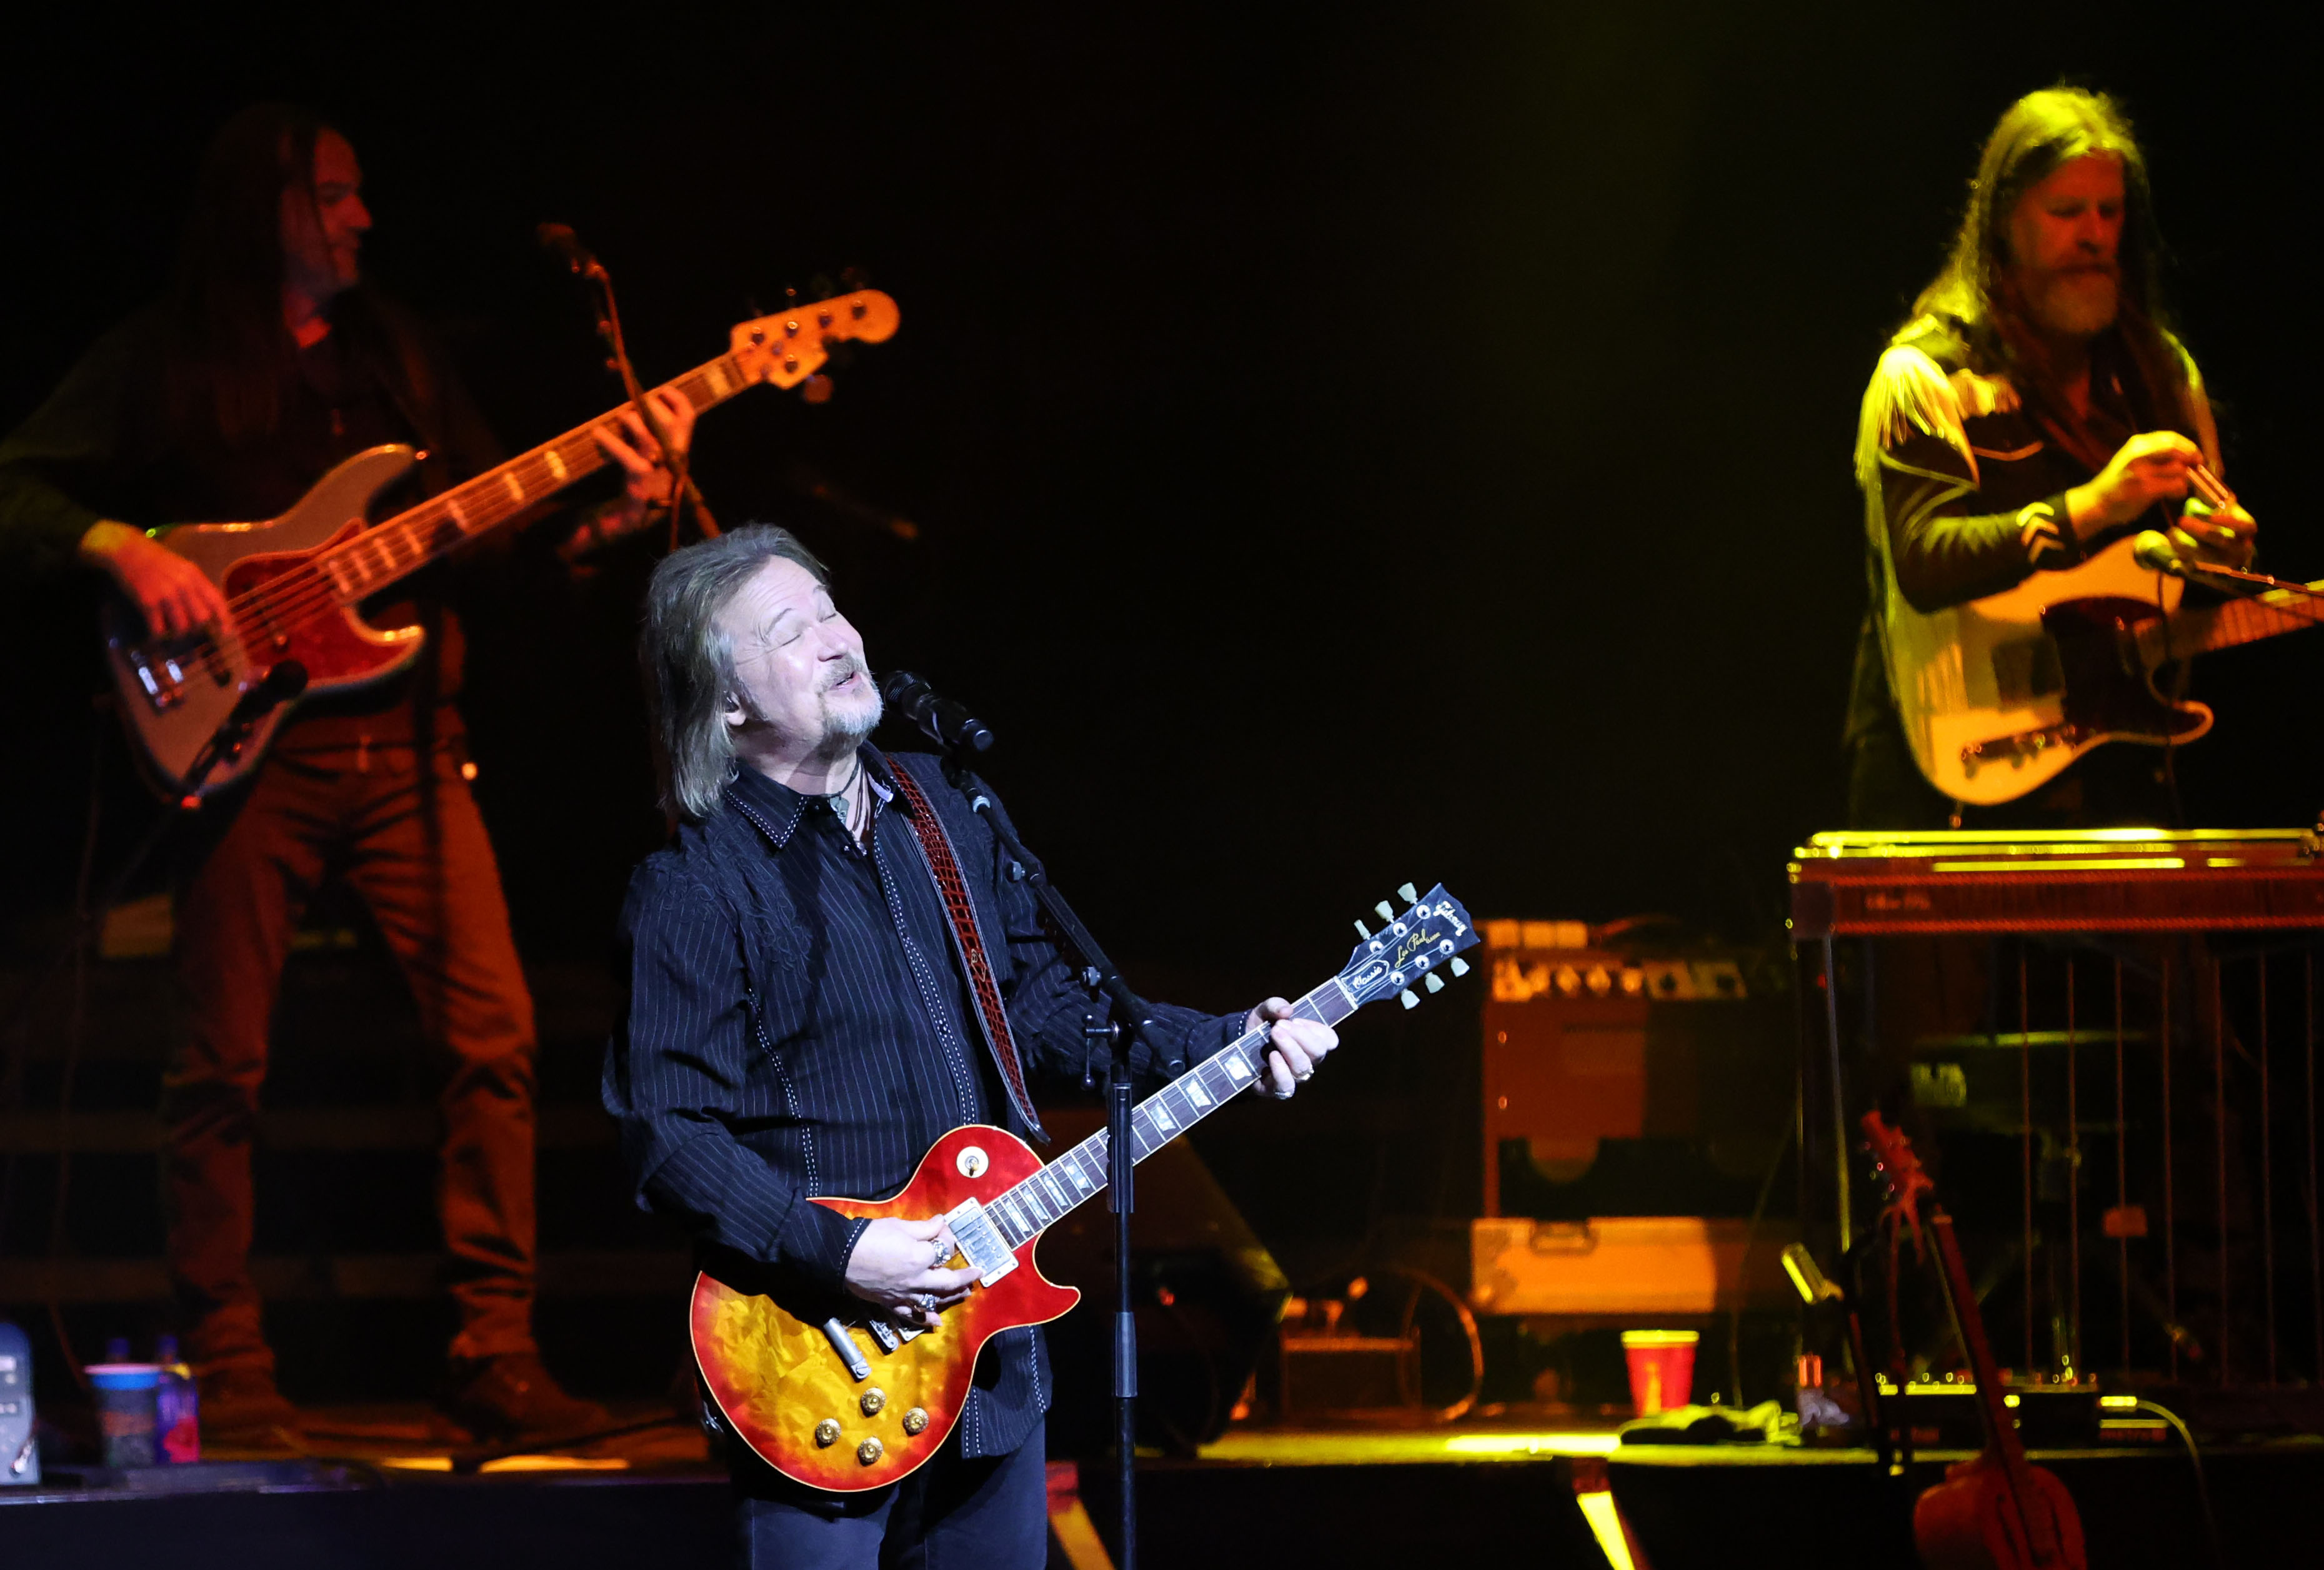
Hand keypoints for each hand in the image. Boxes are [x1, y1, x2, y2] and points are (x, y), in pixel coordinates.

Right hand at [78, 521, 228, 638]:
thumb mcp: (182, 568)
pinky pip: (159, 628)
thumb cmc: (156, 561)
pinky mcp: (148, 600)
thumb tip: (210, 612)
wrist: (126, 550)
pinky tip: (156, 634)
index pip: (217, 601)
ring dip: (177, 633)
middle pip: (201, 618)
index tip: (226, 634)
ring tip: (170, 630)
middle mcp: (184, 585)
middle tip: (188, 628)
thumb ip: (196, 586)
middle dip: (197, 628)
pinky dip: (158, 635)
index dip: (224, 620)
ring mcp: (166, 593)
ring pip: (182, 627)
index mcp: (195, 575)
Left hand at [589, 386, 696, 540]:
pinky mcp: (640, 484)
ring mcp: (658, 473)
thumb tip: (633, 402)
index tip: (660, 389)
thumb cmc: (639, 479)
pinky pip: (628, 458)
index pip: (688, 417)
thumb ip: (647, 430)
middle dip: (652, 407)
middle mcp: (672, 459)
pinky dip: (611, 443)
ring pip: (650, 438)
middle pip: (673, 423)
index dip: (676, 398)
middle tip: (633, 407)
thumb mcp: (649, 452)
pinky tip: (598, 433)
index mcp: (678, 449)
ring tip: (620, 419)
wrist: (632, 520)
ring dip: (632, 421)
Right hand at [844, 1215, 978, 1329]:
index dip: (948, 1239)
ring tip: (965, 1294)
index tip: (946, 1231)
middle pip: (948, 1281)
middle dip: (964, 1277)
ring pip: (934, 1300)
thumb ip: (924, 1227)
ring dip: (952, 1298)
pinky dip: (925, 1319)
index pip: (944, 1250)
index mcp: (920, 1257)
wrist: (840, 1256)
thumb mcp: (899, 1225)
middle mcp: (917, 1279)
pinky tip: (936, 1322)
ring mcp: (905, 1294)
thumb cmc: (870, 1237)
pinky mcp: (891, 1303)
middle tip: (976, 1274)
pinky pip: (912, 1314)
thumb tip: (942, 1222)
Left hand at [1245, 996, 1338, 1099]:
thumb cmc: (1258, 1029)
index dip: (1318, 1029)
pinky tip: (1273, 1056)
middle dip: (1301, 1035)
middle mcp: (1306, 1061)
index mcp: (1310, 1043)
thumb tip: (1287, 1010)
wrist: (1237, 1046)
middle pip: (1318, 1052)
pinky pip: (1287, 1085)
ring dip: (1290, 1048)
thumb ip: (1275, 1005)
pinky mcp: (1276, 1089)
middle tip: (1279, 1025)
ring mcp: (1293, 1076)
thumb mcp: (1264, 1012)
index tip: (1297, 1020)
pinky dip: (1281, 1070)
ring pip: (1303, 1067)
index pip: (1330, 1040)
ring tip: (1274, 1034)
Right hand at [2066, 431, 2202, 537]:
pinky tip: (2174, 495)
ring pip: (2179, 469)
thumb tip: (2187, 455)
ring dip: (2186, 479)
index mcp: (2137, 444)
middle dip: (2192, 459)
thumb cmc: (2117, 484)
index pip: (2171, 438)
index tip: (2196, 456)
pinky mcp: (2145, 489)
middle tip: (2197, 469)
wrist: (2095, 503)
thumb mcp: (2132, 460)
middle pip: (2178, 450)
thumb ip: (2154, 454)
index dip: (2189, 446)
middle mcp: (2139, 454)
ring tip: (2180, 487)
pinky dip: (2180, 490)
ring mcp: (2141, 471)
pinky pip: (2175, 485)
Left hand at [2171, 496, 2258, 569]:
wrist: (2221, 553)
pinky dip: (2182, 561)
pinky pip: (2195, 570)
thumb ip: (2215, 497)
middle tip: (2181, 520)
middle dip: (2200, 531)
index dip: (2230, 522)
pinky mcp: (2210, 575)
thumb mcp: (2221, 509)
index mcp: (2245, 530)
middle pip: (2221, 541)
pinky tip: (2172, 554)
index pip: (2246, 527)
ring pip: (2206, 557)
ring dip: (2186, 545)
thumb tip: (2204, 470)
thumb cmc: (2219, 524)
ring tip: (2172, 533)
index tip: (2211, 515)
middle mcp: (2240, 548)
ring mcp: (2226, 563)